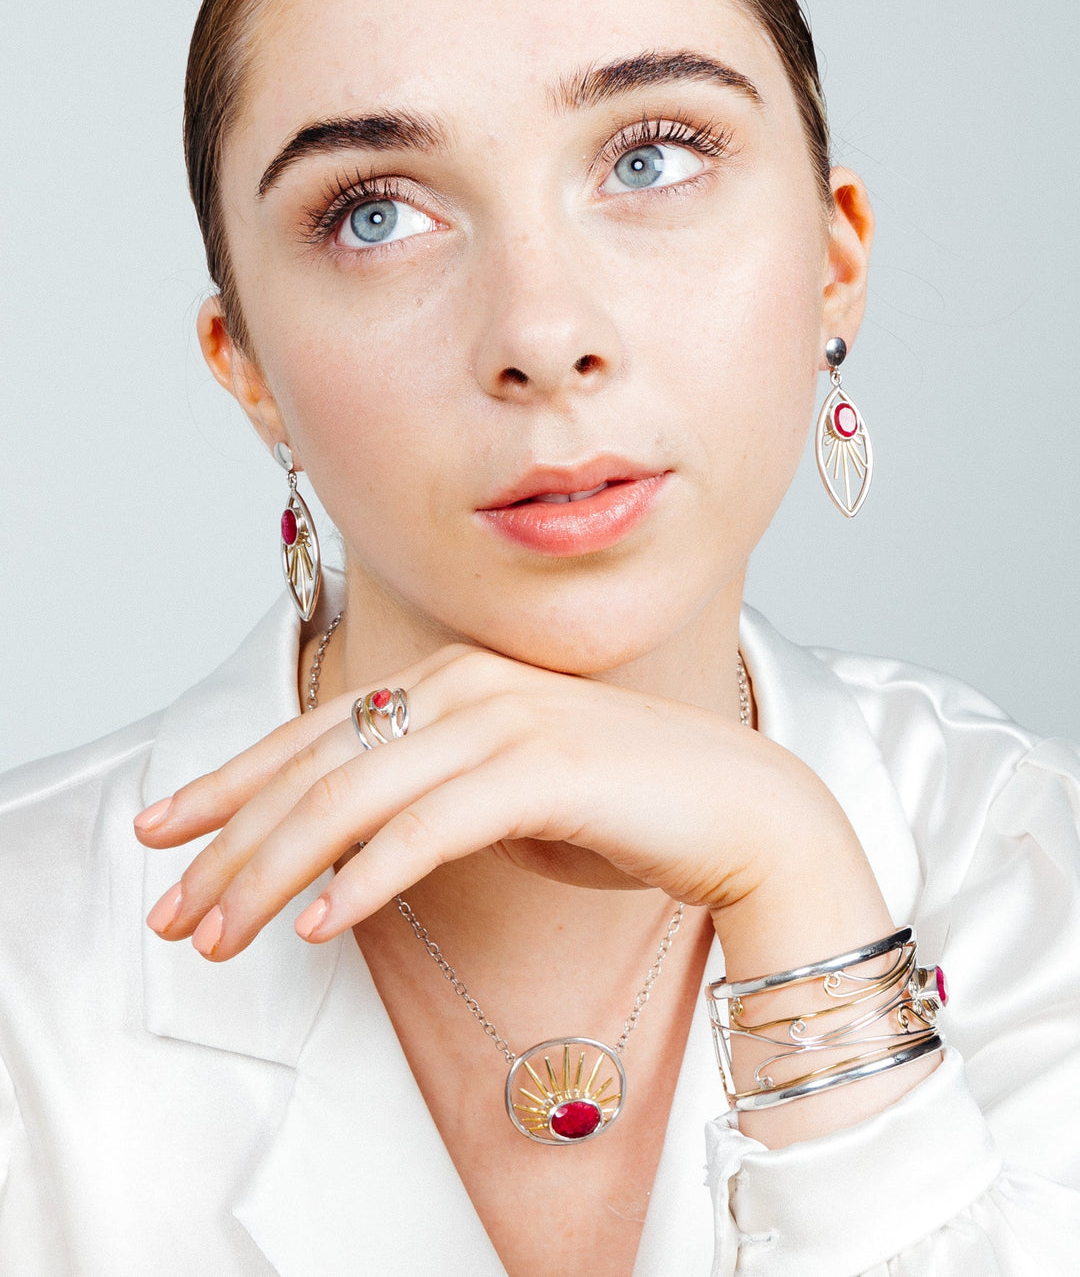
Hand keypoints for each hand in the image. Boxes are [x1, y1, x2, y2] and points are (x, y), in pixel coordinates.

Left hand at [134, 643, 870, 964]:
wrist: (741, 808)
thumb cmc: (619, 805)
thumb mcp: (498, 793)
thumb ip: (423, 797)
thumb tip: (340, 849)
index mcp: (446, 679)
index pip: (311, 732)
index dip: (229, 786)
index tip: (163, 835)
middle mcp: (462, 684)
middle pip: (313, 766)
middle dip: (230, 842)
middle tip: (173, 910)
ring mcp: (501, 719)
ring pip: (351, 796)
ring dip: (274, 872)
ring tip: (222, 936)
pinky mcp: (540, 768)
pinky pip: (427, 828)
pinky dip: (365, 879)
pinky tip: (320, 927)